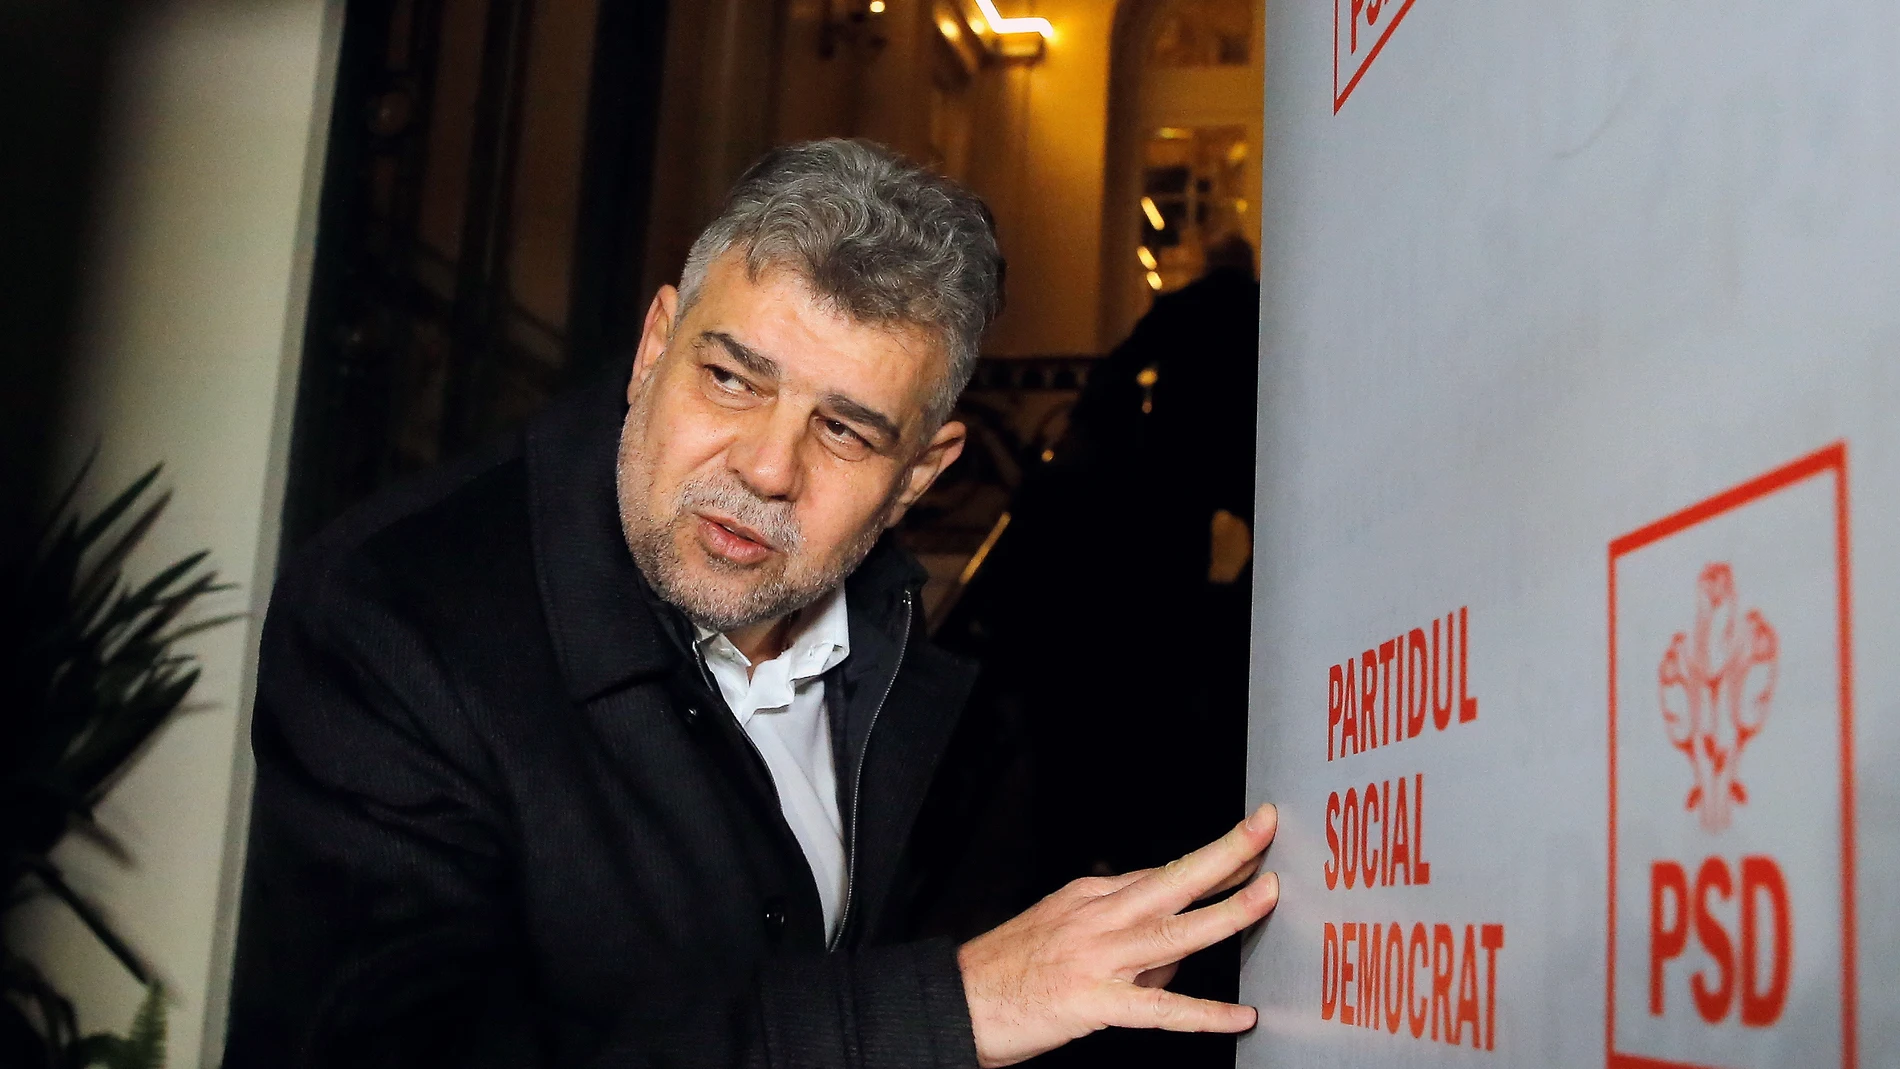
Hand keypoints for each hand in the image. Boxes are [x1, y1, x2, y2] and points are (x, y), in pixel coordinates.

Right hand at [956, 804, 1280, 1066]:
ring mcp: (1096, 958)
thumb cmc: (1003, 970)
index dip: (1212, 860)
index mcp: (1089, 897)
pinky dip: (1201, 1014)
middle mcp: (1097, 918)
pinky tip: (1237, 1016)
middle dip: (1224, 853)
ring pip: (1172, 930)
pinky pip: (1157, 1007)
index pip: (1164, 874)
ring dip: (1224, 912)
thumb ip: (1122, 939)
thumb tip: (1175, 956)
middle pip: (1172, 880)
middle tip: (1265, 830)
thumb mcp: (1061, 932)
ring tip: (1267, 897)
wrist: (954, 1000)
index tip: (1251, 844)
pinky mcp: (1091, 1001)